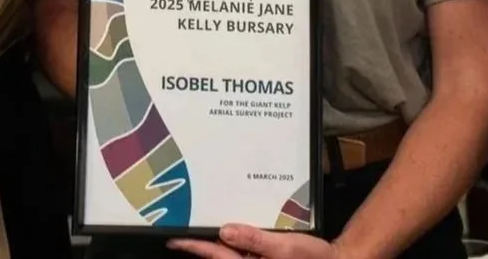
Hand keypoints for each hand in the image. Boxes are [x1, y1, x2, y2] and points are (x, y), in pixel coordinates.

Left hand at [167, 224, 339, 258]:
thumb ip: (254, 239)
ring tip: (206, 231)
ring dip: (220, 245)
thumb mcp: (285, 247)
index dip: (194, 248)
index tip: (175, 240)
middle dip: (205, 247)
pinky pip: (243, 255)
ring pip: (231, 256)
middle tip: (184, 233)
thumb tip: (226, 231)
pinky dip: (236, 244)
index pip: (216, 256)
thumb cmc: (312, 258)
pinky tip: (235, 234)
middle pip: (220, 258)